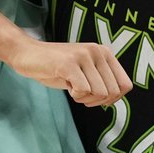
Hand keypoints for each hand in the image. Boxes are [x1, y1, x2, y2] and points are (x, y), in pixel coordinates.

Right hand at [11, 38, 131, 106]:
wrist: (28, 54)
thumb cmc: (56, 67)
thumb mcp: (85, 71)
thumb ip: (102, 80)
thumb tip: (115, 98)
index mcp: (105, 53)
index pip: (126, 85)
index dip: (113, 99)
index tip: (96, 98)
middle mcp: (98, 51)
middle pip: (113, 92)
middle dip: (97, 101)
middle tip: (80, 93)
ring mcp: (84, 56)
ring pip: (100, 93)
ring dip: (85, 99)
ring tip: (73, 87)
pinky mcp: (69, 63)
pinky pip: (83, 91)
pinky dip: (75, 96)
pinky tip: (67, 85)